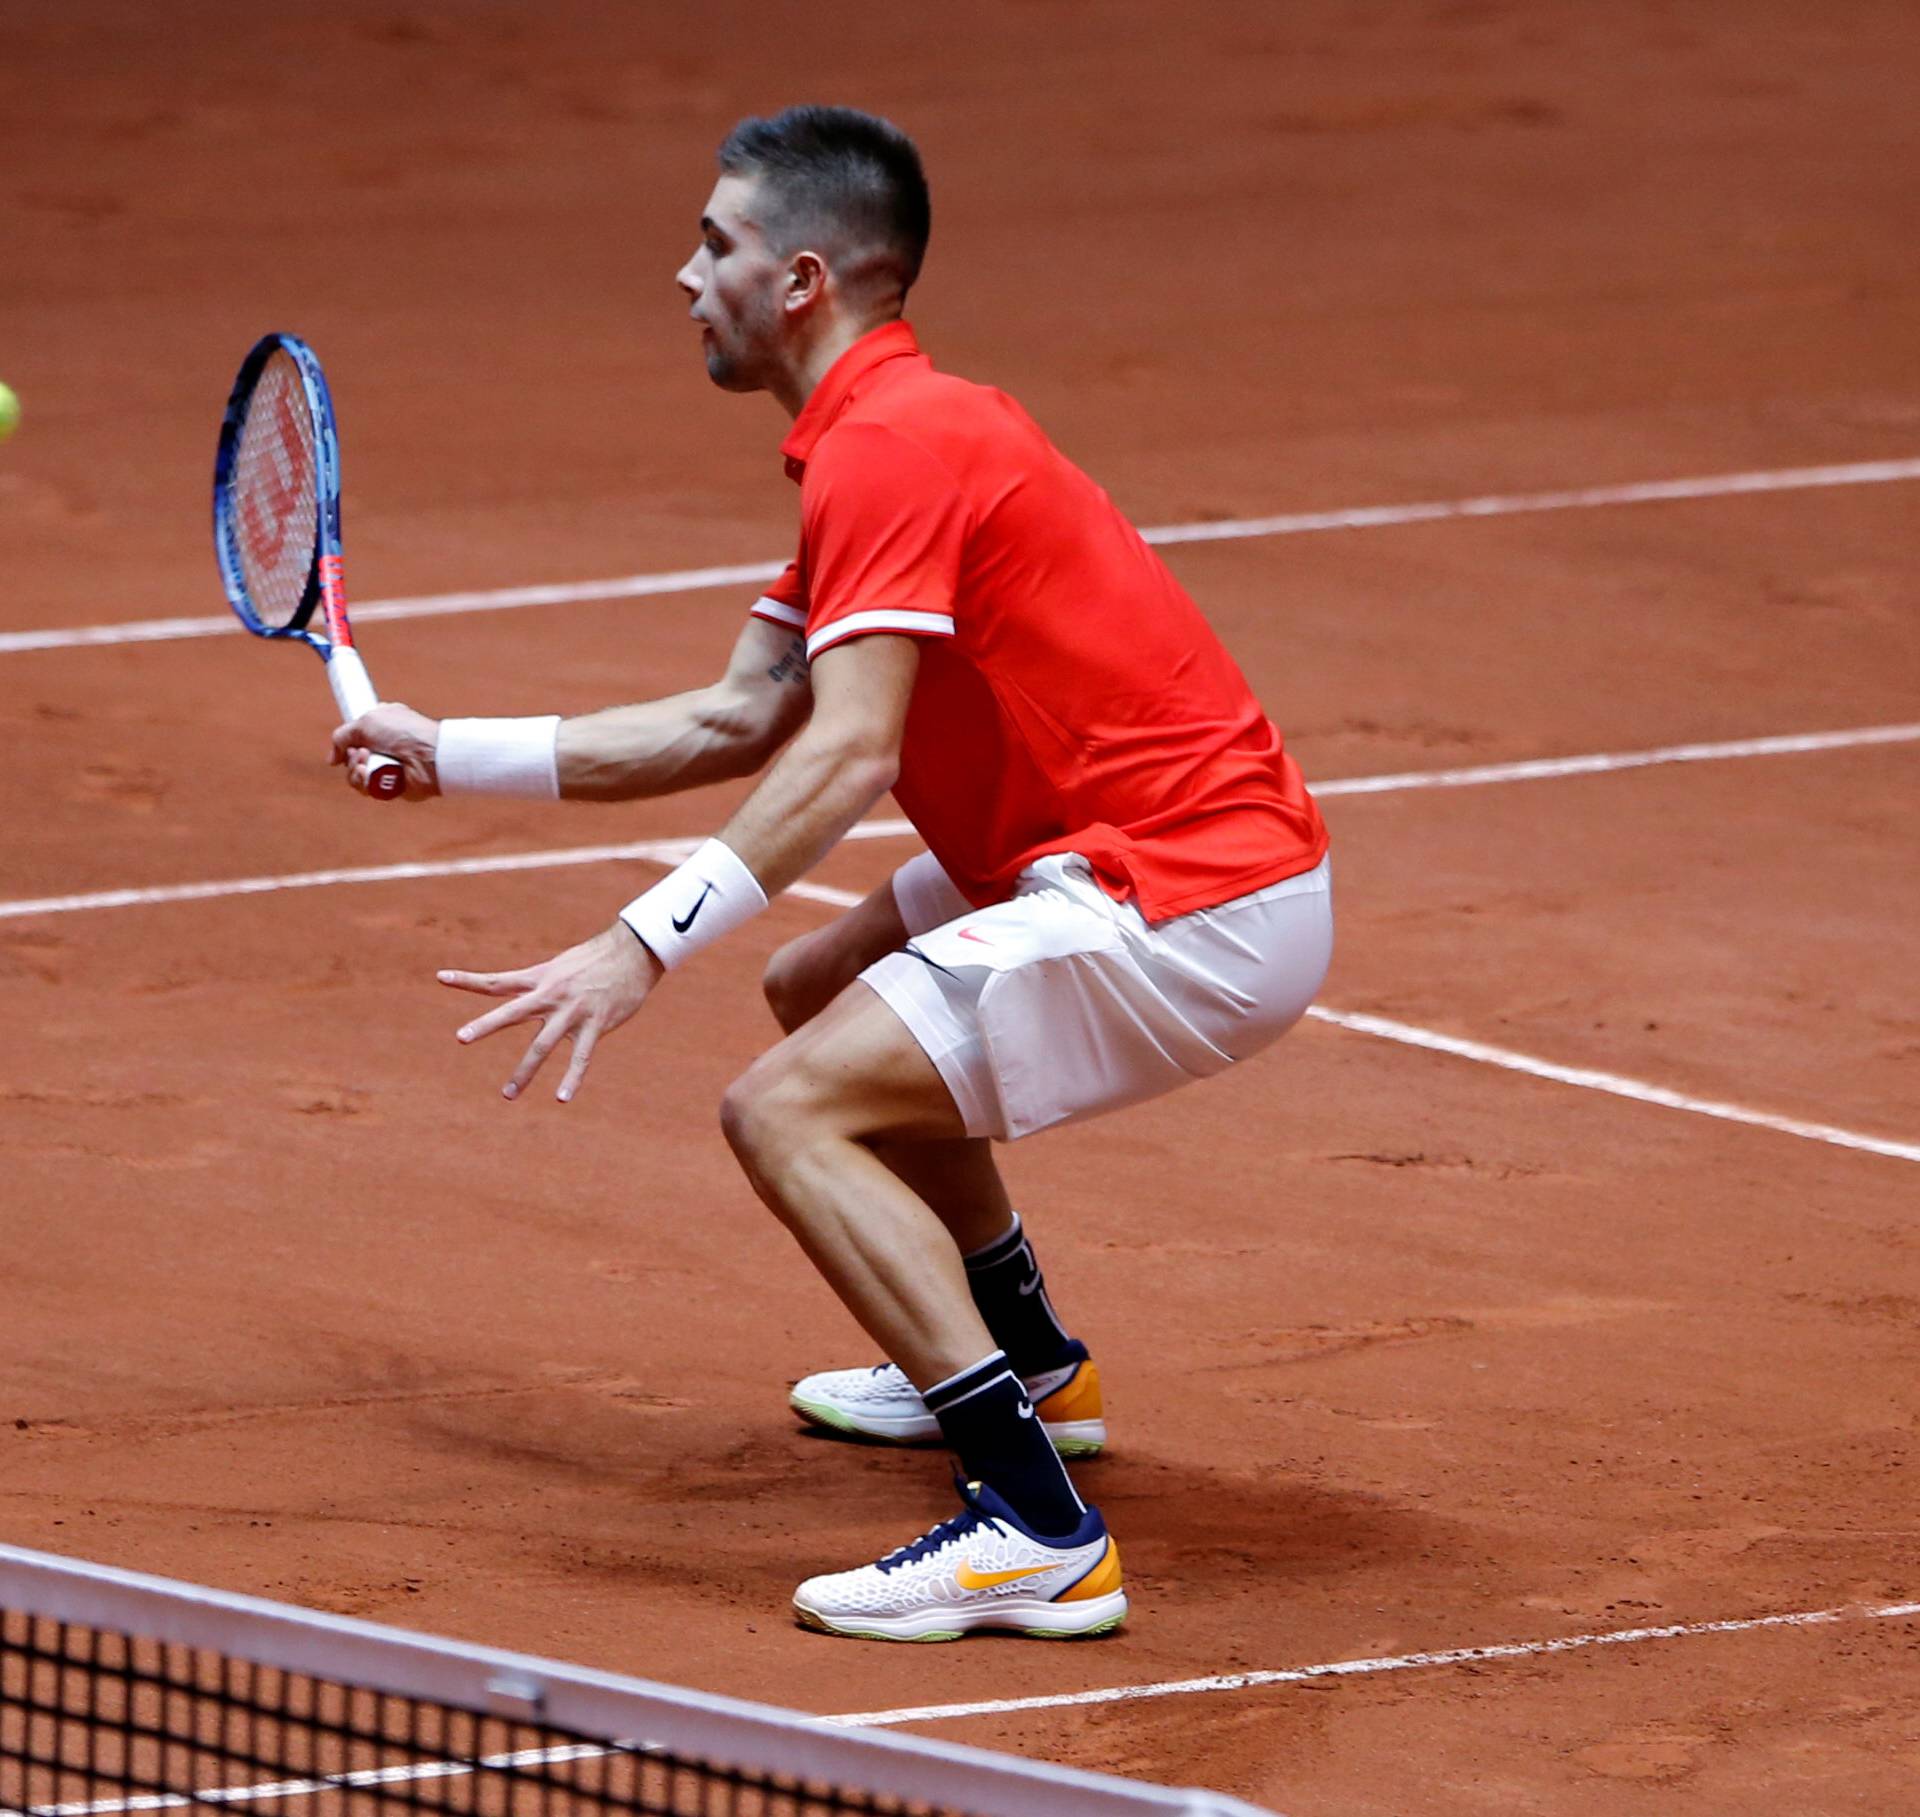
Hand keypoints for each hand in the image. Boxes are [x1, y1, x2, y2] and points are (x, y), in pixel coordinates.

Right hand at [331, 703, 440, 799]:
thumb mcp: (365, 722)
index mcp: (382, 725)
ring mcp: (387, 767)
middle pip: (351, 757)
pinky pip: (364, 788)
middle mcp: (384, 747)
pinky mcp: (389, 786)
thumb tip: (332, 760)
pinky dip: (361, 781)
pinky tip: (366, 774)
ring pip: (354, 774)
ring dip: (354, 769)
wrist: (429, 755)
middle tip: (361, 752)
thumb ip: (342, 736)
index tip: (349, 741)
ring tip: (364, 762)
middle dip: (350, 756)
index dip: (349, 739)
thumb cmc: (403, 732)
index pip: (357, 734)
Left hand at [439, 924, 663, 1102]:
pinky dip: (572, 1078)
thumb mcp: (562, 967)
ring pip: (543, 1045)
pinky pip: (581, 1057)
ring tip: (508, 1095)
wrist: (635, 953)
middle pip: (512, 1011)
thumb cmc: (597, 959)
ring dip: (524, 1071)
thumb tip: (529, 997)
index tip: (440, 977)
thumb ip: (542, 984)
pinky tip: (562, 1097)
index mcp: (540, 979)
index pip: (497, 981)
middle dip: (486, 1026)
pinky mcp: (596, 1025)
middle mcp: (551, 995)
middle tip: (461, 1038)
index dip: (468, 980)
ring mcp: (573, 1011)